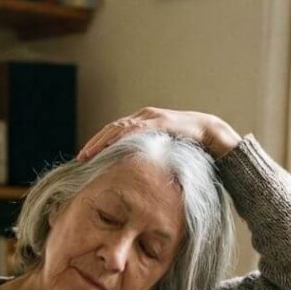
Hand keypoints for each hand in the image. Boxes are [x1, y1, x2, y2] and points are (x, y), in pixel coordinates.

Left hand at [77, 106, 241, 160]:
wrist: (210, 133)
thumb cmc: (188, 144)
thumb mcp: (163, 150)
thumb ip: (149, 155)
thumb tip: (137, 173)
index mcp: (142, 122)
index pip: (114, 132)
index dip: (99, 144)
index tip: (86, 157)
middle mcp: (143, 116)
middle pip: (112, 129)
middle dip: (95, 143)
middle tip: (80, 158)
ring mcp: (151, 117)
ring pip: (119, 128)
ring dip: (102, 142)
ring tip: (89, 155)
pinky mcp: (159, 122)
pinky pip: (136, 130)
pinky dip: (121, 138)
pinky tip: (110, 147)